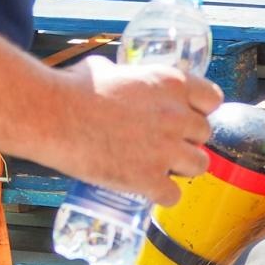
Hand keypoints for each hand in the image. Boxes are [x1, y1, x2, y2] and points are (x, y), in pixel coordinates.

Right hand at [39, 56, 221, 203]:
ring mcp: (166, 150)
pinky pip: (174, 195)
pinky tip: (145, 187)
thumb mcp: (106, 69)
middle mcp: (176, 116)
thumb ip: (125, 76)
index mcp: (170, 83)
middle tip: (162, 142)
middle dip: (186, 139)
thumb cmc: (71, 88)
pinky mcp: (150, 179)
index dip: (200, 110)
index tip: (186, 116)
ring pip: (200, 165)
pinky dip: (161, 195)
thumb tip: (116, 75)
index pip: (212, 99)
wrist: (51, 115)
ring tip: (158, 166)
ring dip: (182, 167)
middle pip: (204, 134)